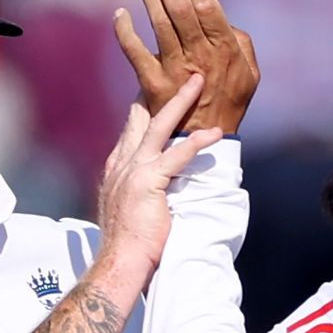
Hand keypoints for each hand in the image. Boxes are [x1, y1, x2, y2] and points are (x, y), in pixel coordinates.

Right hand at [97, 73, 222, 268]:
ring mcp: (133, 171)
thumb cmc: (127, 244)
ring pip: (159, 125)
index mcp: (116, 169)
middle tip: (180, 70)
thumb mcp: (128, 208)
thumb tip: (155, 185)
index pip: (131, 129)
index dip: (145, 106)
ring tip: (199, 82)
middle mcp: (122, 163)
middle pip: (142, 116)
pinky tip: (215, 133)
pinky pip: (177, 155)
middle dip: (160, 90)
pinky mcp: (149, 183)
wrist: (119, 263)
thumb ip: (137, 189)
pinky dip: (197, 142)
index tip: (157, 88)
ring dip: (181, 101)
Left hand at [115, 0, 259, 133]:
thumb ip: (241, 43)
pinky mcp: (153, 81)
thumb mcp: (250, 73)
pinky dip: (124, 30)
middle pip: (181, 8)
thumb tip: (224, 19)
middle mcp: (199, 54)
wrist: (203, 140)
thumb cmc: (229, 102)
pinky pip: (133, 49)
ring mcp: (174, 67)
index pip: (206, 5)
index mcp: (224, 48)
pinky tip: (120, 14)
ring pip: (159, 23)